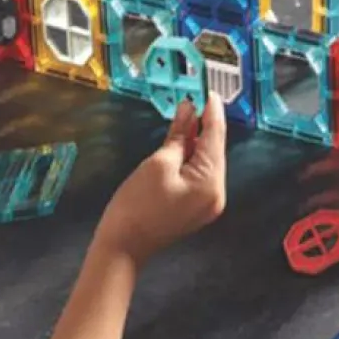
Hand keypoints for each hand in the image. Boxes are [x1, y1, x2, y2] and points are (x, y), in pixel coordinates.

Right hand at [94, 94, 227, 267]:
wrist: (122, 246)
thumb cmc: (137, 204)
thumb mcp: (158, 163)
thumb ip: (179, 136)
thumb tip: (189, 110)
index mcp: (211, 183)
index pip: (215, 139)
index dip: (212, 114)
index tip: (212, 92)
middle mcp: (217, 194)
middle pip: (214, 152)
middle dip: (204, 126)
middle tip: (195, 100)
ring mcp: (207, 204)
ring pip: (206, 163)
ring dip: (197, 141)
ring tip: (186, 117)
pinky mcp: (195, 208)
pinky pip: (198, 176)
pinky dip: (191, 159)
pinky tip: (183, 143)